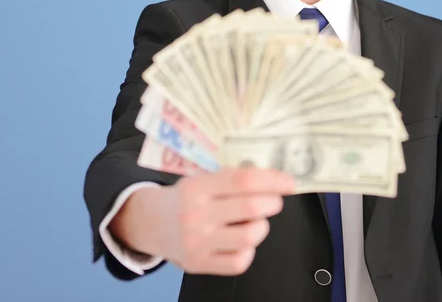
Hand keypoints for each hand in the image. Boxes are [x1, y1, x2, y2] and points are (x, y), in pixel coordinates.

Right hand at [114, 167, 295, 274]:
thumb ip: (230, 177)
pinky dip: (248, 250)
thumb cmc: (185, 197)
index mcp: (197, 187)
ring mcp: (198, 242)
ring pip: (249, 236)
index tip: (290, 182)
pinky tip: (241, 240)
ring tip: (255, 221)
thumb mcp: (200, 177)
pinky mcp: (199, 264)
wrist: (151, 223)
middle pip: (251, 208)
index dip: (272, 180)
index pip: (243, 180)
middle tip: (275, 201)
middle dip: (273, 203)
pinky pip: (238, 262)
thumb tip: (271, 177)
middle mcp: (196, 214)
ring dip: (261, 226)